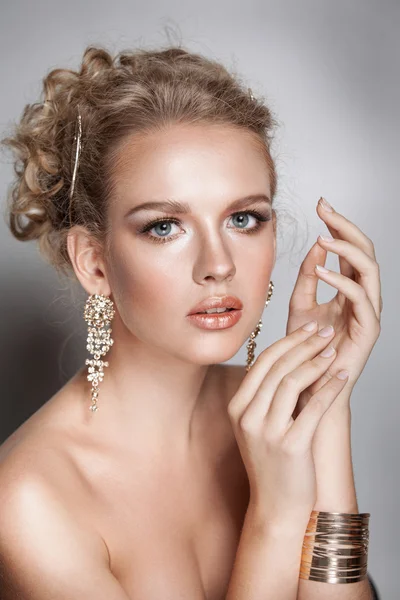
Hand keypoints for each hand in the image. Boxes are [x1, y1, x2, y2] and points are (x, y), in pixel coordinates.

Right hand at [227, 321, 348, 526]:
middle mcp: (247, 417)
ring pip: (291, 382)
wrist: (275, 506)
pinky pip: (313, 407)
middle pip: (277, 367)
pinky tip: (342, 376)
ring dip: (316, 362)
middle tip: (325, 331)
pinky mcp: (289, 446)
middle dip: (304, 344)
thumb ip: (268, 394)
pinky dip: (329, 388)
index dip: (288, 341)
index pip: (262, 362)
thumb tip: (292, 358)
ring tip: (333, 351)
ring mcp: (266, 432)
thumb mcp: (259, 425)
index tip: (308, 329)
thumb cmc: (272, 463)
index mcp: (237, 407)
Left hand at [286, 197, 381, 415]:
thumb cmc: (304, 348)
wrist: (307, 384)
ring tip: (324, 235)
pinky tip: (321, 269)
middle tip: (325, 208)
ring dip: (348, 248)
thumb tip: (316, 245)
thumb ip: (307, 277)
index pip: (350, 249)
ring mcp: (368, 312)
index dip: (338, 225)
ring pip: (370, 269)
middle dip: (346, 226)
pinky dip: (342, 280)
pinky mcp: (368, 329)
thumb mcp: (300, 305)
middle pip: (364, 252)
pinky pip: (361, 298)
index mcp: (348, 289)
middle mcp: (362, 296)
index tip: (319, 205)